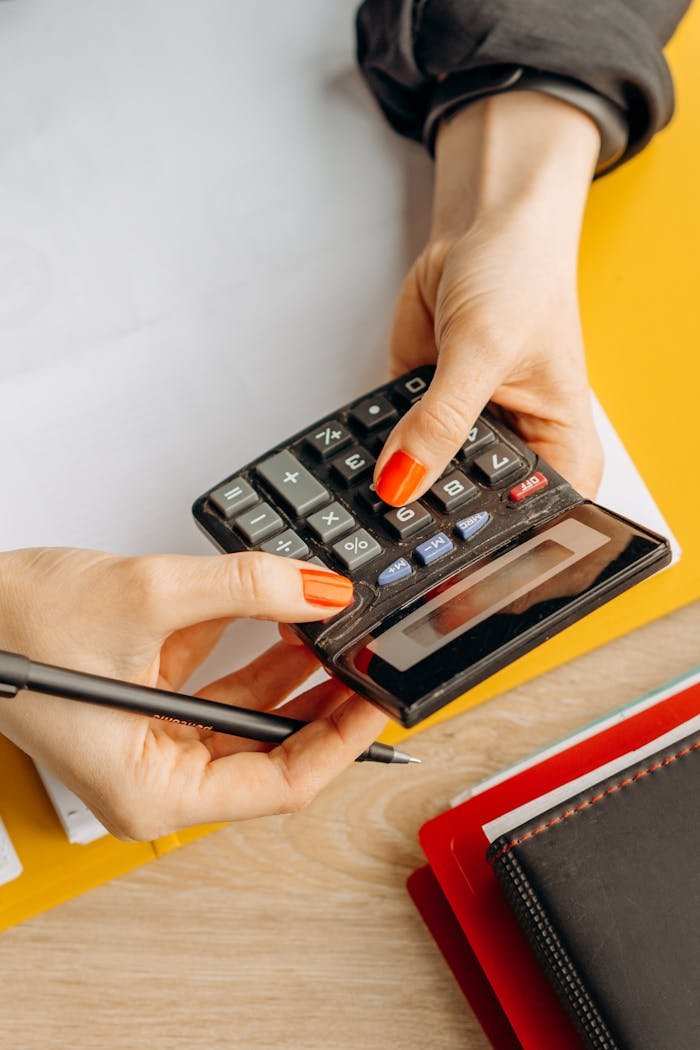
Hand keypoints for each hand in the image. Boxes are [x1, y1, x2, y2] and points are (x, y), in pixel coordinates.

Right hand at [0, 548, 385, 839]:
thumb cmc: (10, 632)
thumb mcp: (145, 598)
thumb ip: (247, 588)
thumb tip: (322, 590)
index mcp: (153, 792)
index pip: (281, 784)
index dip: (342, 739)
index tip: (379, 698)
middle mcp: (157, 777)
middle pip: (272, 749)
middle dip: (325, 698)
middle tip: (369, 657)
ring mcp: (154, 738)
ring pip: (251, 712)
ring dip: (295, 668)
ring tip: (341, 629)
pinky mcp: (150, 700)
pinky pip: (220, 682)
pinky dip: (253, 648)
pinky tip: (288, 615)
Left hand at [374, 91, 603, 506]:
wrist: (483, 227)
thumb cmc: (521, 276)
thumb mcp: (484, 350)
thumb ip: (441, 422)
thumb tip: (402, 481)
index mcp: (558, 451)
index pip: (532, 522)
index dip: (491, 544)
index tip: (444, 557)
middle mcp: (513, 452)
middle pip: (471, 511)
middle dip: (431, 516)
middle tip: (393, 520)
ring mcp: (463, 436)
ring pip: (424, 482)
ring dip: (395, 482)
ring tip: (370, 488)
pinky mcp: (423, 415)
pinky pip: (393, 447)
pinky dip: (375, 448)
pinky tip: (361, 453)